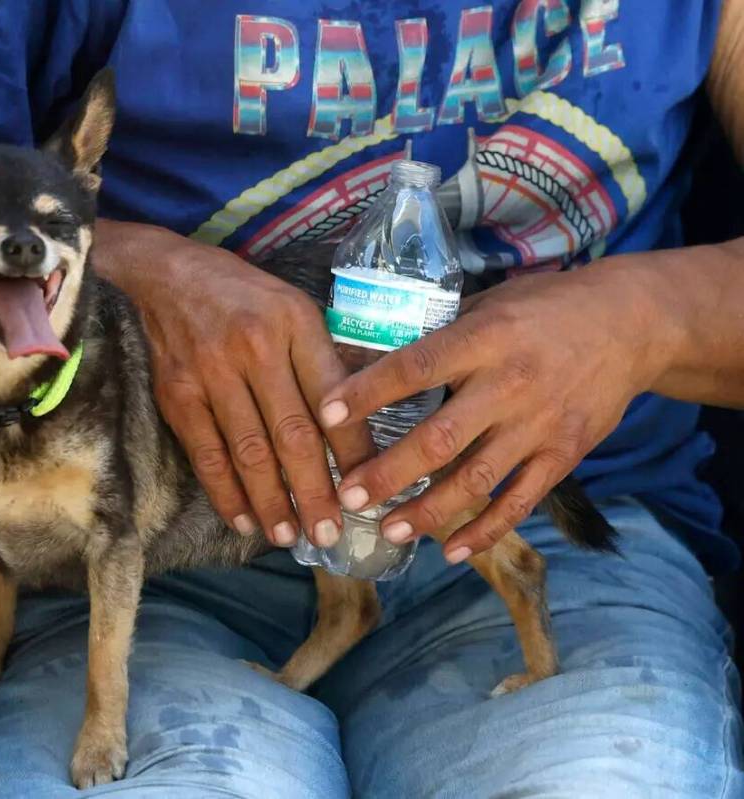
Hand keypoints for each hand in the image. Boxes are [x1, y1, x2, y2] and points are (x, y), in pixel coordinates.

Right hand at [95, 222, 373, 547]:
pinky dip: (226, 492)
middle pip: (292, 434)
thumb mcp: (293, 307)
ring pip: (249, 452)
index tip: (369, 489)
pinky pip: (206, 454)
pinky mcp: (176, 394)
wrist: (165, 274)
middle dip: (315, 491)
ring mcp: (211, 373)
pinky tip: (244, 519)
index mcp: (293, 324)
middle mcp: (253, 348)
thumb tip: (354, 427)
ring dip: (272, 502)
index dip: (353, 450)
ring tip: (290, 537)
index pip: (332, 397)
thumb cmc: (241, 294)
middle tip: (330, 532)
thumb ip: (321, 360)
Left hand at [317, 264, 667, 562]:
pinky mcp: (564, 454)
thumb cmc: (547, 308)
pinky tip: (450, 552)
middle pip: (439, 439)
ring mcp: (539, 425)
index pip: (416, 368)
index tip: (326, 414)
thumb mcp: (490, 304)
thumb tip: (373, 360)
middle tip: (348, 497)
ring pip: (476, 480)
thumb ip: (440, 336)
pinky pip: (520, 502)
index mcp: (484, 340)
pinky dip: (485, 531)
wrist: (633, 324)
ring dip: (428, 512)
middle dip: (388, 473)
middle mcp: (509, 385)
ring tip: (387, 532)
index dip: (369, 392)